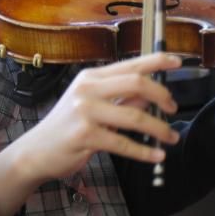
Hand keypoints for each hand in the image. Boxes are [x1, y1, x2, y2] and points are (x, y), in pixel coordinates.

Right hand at [18, 52, 181, 184]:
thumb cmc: (66, 127)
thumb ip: (121, 98)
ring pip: (135, 116)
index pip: (131, 64)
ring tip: (170, 137)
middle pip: (137, 83)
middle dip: (162, 96)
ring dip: (159, 128)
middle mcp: (87, 89)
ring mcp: (85, 112)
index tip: (178, 61)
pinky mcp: (86, 136)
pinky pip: (124, 143)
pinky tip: (157, 155)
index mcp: (91, 77)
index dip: (157, 61)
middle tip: (173, 109)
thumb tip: (153, 95)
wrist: (36, 151)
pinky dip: (145, 151)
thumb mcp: (92, 106)